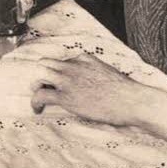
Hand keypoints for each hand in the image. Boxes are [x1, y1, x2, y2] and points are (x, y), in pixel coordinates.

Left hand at [26, 53, 166, 142]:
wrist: (131, 100)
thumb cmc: (125, 92)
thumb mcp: (108, 73)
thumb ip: (96, 73)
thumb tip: (93, 86)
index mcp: (85, 58)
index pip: (64, 61)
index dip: (60, 72)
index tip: (61, 82)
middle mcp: (73, 66)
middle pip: (46, 63)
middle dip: (44, 75)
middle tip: (45, 88)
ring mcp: (67, 80)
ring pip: (40, 76)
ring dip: (37, 86)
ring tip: (39, 98)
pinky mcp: (65, 96)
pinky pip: (41, 95)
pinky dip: (35, 102)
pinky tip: (37, 110)